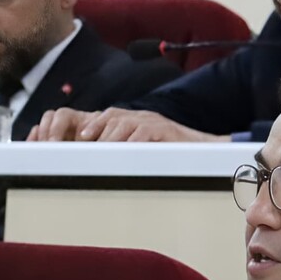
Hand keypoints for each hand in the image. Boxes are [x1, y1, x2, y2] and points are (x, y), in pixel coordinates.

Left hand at [29, 108, 228, 142]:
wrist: (203, 151)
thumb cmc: (173, 153)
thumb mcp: (146, 148)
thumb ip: (126, 149)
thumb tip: (103, 162)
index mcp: (136, 120)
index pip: (107, 117)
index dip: (91, 126)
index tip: (77, 139)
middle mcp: (142, 117)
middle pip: (111, 118)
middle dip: (94, 133)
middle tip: (80, 148)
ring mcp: (153, 121)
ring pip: (122, 123)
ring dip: (108, 138)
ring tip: (97, 151)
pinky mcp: (163, 130)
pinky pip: (141, 132)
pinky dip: (129, 141)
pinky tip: (122, 152)